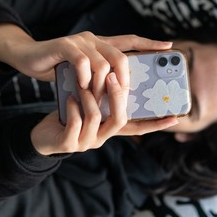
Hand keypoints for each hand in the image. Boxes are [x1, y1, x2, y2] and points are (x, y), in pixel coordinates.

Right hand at [0, 24, 171, 99]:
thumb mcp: (85, 75)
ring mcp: (80, 41)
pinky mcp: (65, 45)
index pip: (130, 41)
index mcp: (102, 46)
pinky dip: (84, 78)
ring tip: (94, 98)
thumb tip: (120, 94)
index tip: (168, 46)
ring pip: (103, 63)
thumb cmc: (59, 69)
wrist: (30, 59)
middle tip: (121, 96)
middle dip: (125, 80)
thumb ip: (101, 79)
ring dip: (101, 86)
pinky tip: (80, 86)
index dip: (149, 43)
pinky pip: (83, 62)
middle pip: (121, 56)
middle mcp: (94, 40)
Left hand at [30, 72, 178, 155]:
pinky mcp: (68, 144)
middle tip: (113, 76)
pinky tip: (68, 99)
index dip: (157, 123)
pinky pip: (74, 124)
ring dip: (90, 98)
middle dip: (118, 96)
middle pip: (121, 119)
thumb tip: (119, 72)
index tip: (176, 116)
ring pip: (96, 119)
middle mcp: (102, 137)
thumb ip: (105, 95)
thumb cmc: (67, 115)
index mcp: (110, 128)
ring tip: (82, 86)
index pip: (139, 127)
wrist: (41, 135)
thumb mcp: (89, 104)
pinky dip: (71, 108)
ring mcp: (86, 142)